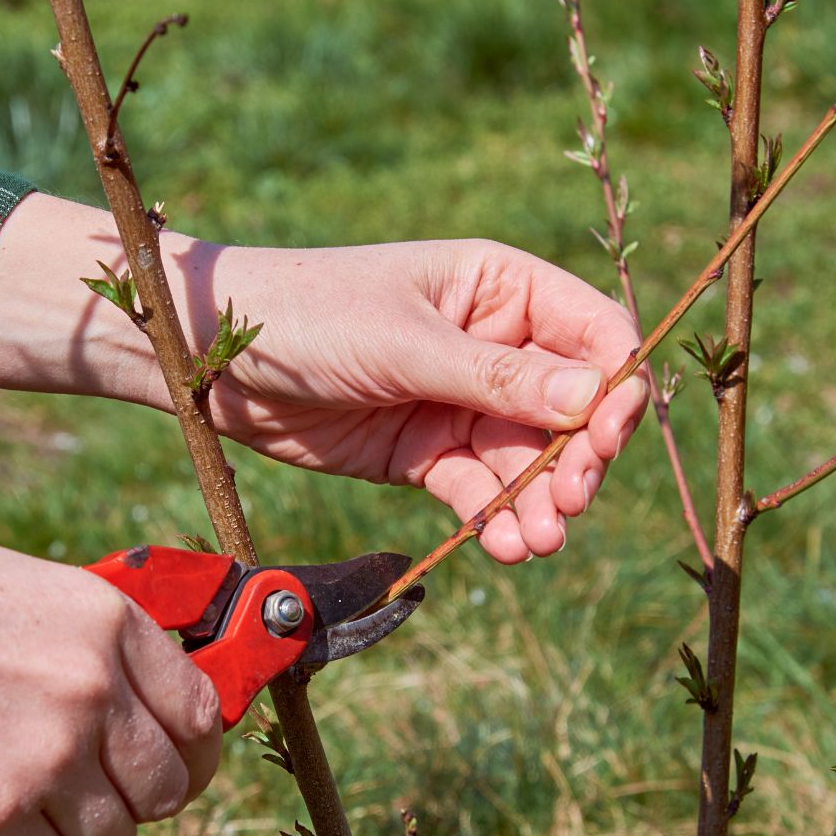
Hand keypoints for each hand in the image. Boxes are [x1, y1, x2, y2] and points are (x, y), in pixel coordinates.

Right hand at [0, 532, 221, 835]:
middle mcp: (93, 687)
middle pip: (170, 788)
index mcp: (108, 621)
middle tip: (95, 799)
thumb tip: (148, 696)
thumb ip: (94, 643)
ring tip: (26, 803)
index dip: (195, 752)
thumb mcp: (18, 589)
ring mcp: (46, 755)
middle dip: (138, 803)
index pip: (203, 714)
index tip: (176, 767)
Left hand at [188, 238, 647, 562]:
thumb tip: (595, 398)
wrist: (220, 362)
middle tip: (570, 500)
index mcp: (500, 289)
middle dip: (577, 458)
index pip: (592, 334)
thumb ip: (495, 377)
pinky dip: (494, 518)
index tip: (607, 435)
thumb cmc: (309, 315)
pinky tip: (506, 546)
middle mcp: (492, 348)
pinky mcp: (425, 455)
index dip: (615, 385)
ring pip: (525, 461)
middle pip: (569, 410)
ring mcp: (460, 405)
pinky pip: (478, 491)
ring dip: (539, 502)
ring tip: (538, 541)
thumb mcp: (405, 342)